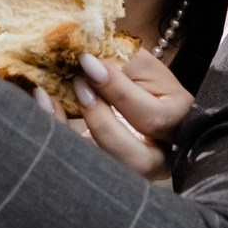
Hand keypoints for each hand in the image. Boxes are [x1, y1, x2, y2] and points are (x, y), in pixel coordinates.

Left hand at [65, 50, 193, 176]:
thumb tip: (86, 55)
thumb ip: (122, 59)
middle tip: (78, 85)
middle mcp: (162, 156)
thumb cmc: (146, 83)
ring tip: (54, 98)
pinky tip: (47, 107)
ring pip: (108, 170)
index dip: (119, 91)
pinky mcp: (107, 173)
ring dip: (76, 136)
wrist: (141, 100)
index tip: (87, 62)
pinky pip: (82, 165)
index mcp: (180, 123)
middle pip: (137, 160)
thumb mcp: (142, 66)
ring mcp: (134, 170)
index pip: (153, 117)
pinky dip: (60, 137)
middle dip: (102, 123)